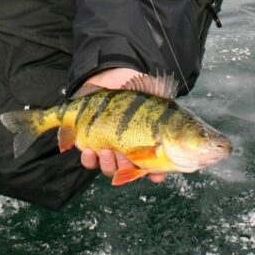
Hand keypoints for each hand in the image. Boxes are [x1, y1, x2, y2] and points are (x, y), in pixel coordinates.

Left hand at [76, 66, 166, 183]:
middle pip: (131, 171)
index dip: (156, 174)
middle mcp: (131, 151)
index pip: (156, 166)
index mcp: (149, 143)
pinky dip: (89, 159)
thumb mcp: (151, 89)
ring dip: (108, 164)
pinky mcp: (92, 146)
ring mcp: (111, 150)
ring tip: (106, 150)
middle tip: (124, 154)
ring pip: (110, 169)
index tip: (155, 174)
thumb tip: (166, 92)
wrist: (105, 80)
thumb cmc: (132, 88)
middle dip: (127, 166)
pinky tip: (89, 150)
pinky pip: (90, 162)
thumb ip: (161, 95)